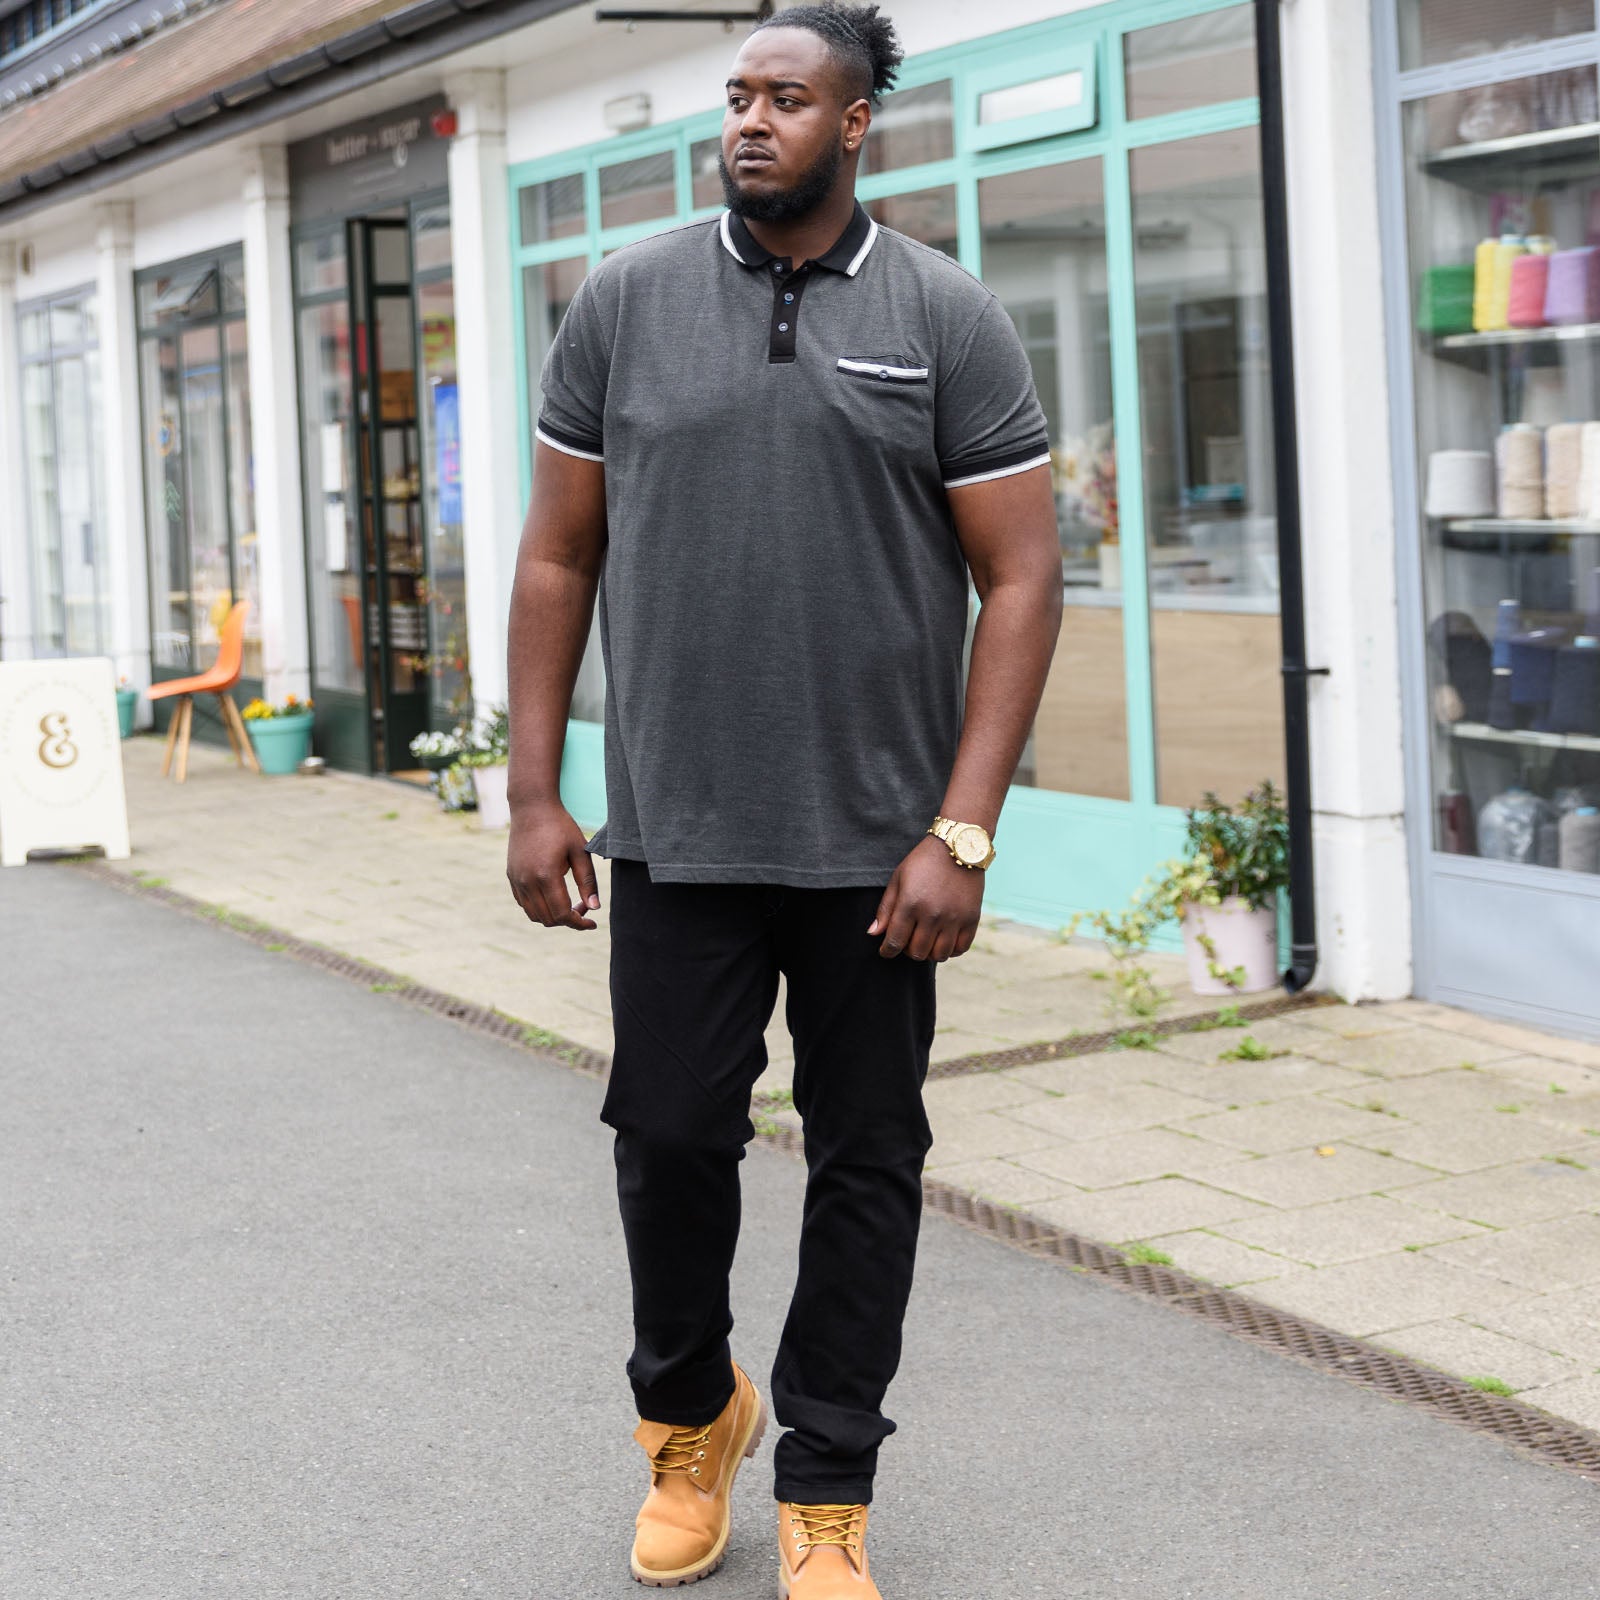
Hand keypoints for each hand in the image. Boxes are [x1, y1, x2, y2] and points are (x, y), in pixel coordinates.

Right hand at [507, 800, 600, 929]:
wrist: (532, 808)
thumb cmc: (560, 826)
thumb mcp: (580, 851)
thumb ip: (588, 882)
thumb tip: (594, 908)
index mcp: (546, 875)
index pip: (562, 914)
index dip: (579, 923)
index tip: (592, 924)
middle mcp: (527, 881)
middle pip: (548, 919)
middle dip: (569, 920)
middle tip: (584, 906)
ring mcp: (516, 880)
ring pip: (534, 915)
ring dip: (553, 916)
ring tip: (570, 902)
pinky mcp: (511, 876)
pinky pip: (524, 904)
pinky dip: (540, 908)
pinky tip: (554, 895)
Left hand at [868, 834, 984, 960]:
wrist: (958, 846)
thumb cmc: (923, 862)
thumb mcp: (898, 879)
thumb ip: (886, 909)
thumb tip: (873, 934)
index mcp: (910, 904)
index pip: (895, 941)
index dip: (887, 951)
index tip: (886, 951)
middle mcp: (932, 914)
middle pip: (917, 952)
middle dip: (907, 951)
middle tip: (907, 940)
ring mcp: (954, 918)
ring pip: (939, 955)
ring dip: (929, 953)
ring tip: (926, 941)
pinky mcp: (971, 918)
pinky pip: (961, 948)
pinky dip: (951, 951)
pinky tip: (944, 940)